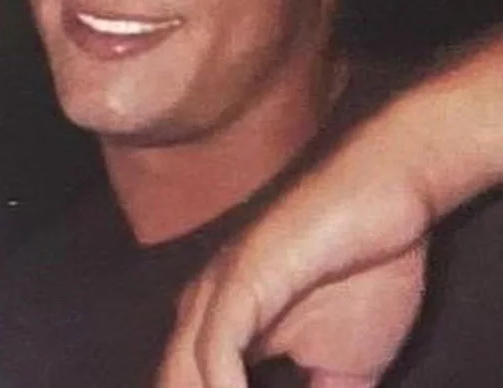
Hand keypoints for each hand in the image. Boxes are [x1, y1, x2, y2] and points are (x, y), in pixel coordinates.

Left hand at [157, 131, 431, 387]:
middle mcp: (201, 312)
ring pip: (186, 377)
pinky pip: (215, 346)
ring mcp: (217, 290)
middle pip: (175, 387)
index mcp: (216, 332)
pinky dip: (221, 387)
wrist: (384, 192)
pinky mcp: (243, 275)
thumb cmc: (362, 266)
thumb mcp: (344, 369)